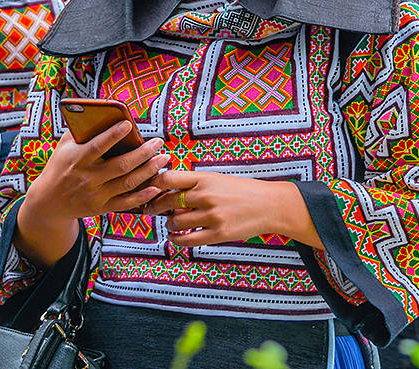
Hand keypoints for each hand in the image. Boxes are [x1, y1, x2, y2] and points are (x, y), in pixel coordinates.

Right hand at [17, 123, 167, 266]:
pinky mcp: (102, 207)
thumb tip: (102, 112)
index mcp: (77, 159)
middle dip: (143, 153)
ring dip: (149, 171)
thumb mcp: (64, 146)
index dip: (113, 135)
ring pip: (127, 183)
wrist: (49, 201)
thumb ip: (81, 130)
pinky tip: (157, 187)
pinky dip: (142, 196)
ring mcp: (96, 195)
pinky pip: (126, 203)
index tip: (128, 124)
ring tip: (164, 158)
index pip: (97, 146)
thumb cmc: (60, 165)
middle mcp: (88, 178)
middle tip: (159, 142)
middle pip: (120, 165)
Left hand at [145, 170, 320, 248]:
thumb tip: (168, 192)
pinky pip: (187, 239)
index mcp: (204, 178)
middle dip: (155, 208)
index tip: (149, 189)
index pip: (168, 178)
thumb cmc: (242, 191)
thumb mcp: (218, 179)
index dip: (153, 184)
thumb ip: (195, 184)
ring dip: (168, 224)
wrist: (270, 205)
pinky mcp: (218, 233)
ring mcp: (211, 215)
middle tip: (151, 210)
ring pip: (176, 222)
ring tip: (170, 224)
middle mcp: (205, 195)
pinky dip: (177, 240)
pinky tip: (176, 237)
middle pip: (168, 202)